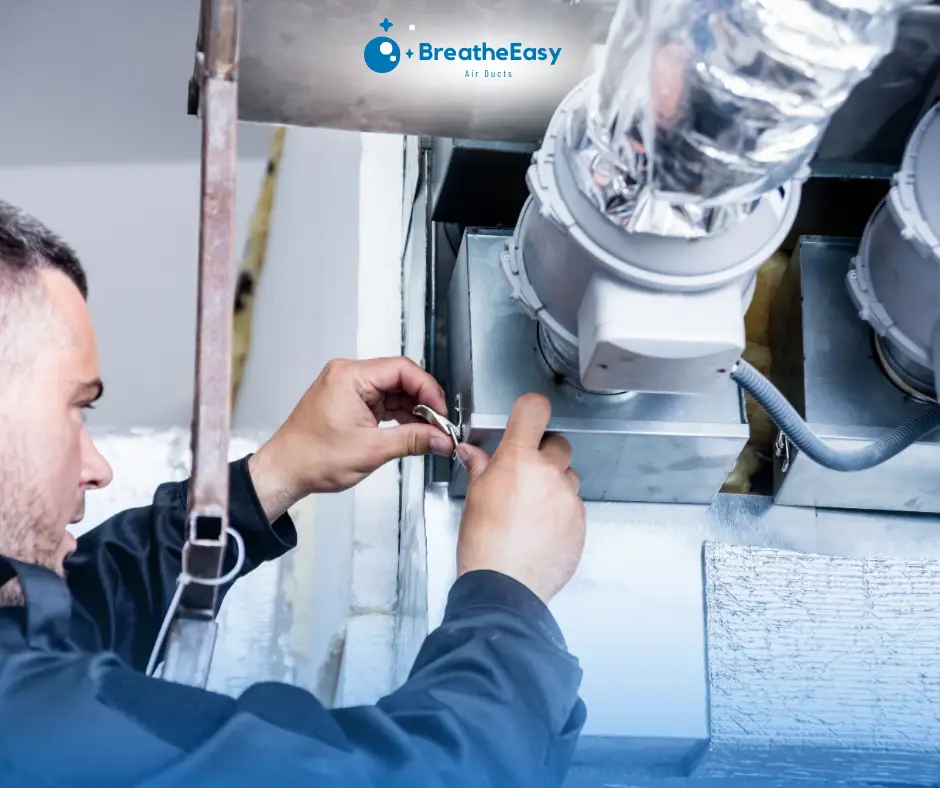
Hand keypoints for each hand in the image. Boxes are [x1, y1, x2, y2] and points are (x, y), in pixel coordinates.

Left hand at [249, 357, 453, 518]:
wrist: (285, 471)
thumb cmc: (312, 458)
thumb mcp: (371, 450)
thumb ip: (412, 440)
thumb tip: (441, 438)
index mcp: (349, 376)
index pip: (402, 369)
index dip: (428, 389)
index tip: (441, 412)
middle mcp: (347, 375)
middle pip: (399, 378)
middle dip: (422, 401)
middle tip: (439, 424)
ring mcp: (348, 388)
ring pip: (393, 391)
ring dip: (412, 410)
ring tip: (429, 432)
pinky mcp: (349, 401)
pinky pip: (382, 401)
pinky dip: (398, 416)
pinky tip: (412, 431)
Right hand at [455, 394, 585, 602]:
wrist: (503, 586)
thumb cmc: (484, 544)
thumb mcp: (475, 497)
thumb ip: (480, 467)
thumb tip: (473, 454)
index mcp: (519, 459)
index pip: (534, 410)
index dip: (531, 410)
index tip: (529, 417)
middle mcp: (549, 473)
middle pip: (558, 444)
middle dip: (544, 455)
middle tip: (525, 475)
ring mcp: (568, 499)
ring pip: (568, 478)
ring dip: (554, 485)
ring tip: (531, 509)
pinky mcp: (580, 523)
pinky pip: (574, 507)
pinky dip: (561, 513)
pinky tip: (540, 530)